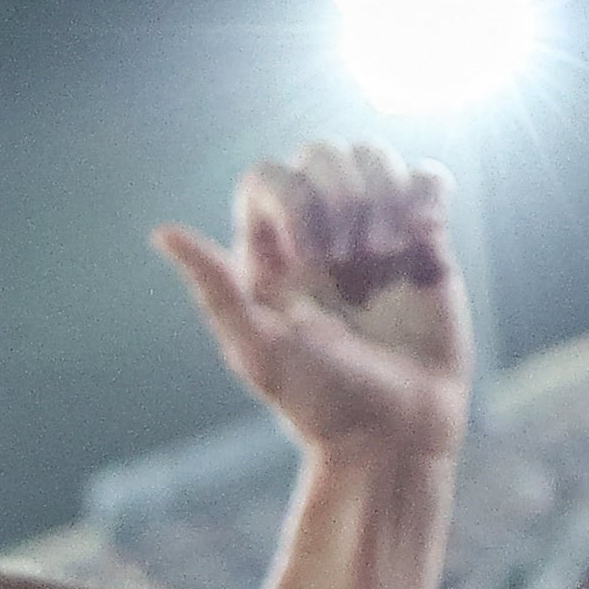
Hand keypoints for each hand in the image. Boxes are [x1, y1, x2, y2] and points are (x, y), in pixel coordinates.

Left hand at [155, 142, 467, 469]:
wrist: (394, 435)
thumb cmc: (321, 403)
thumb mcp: (260, 351)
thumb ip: (215, 289)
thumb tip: (161, 233)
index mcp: (271, 255)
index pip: (269, 177)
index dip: (293, 198)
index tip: (313, 258)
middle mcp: (319, 236)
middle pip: (322, 154)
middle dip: (341, 192)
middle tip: (352, 255)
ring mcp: (373, 237)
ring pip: (373, 158)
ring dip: (383, 193)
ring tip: (387, 252)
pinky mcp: (425, 244)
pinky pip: (426, 180)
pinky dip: (426, 193)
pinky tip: (421, 238)